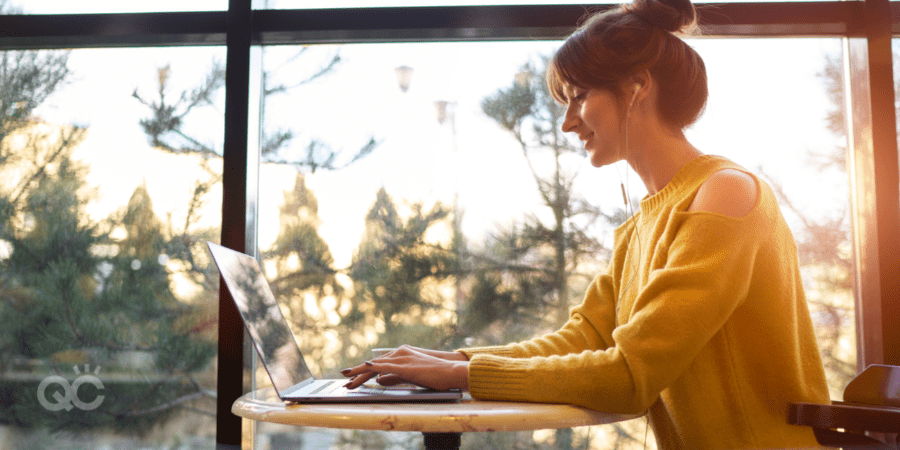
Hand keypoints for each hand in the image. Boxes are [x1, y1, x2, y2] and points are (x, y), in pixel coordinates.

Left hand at [341, 345, 468, 390]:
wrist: (451, 371)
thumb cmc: (434, 376)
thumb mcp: (410, 377)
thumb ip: (393, 377)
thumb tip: (378, 380)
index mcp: (401, 355)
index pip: (377, 364)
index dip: (363, 371)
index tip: (351, 377)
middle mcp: (399, 353)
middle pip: (373, 364)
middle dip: (357, 372)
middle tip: (344, 378)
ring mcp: (402, 358)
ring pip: (376, 365)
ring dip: (360, 372)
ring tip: (347, 378)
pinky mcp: (407, 366)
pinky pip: (387, 366)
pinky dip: (375, 367)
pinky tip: (366, 367)